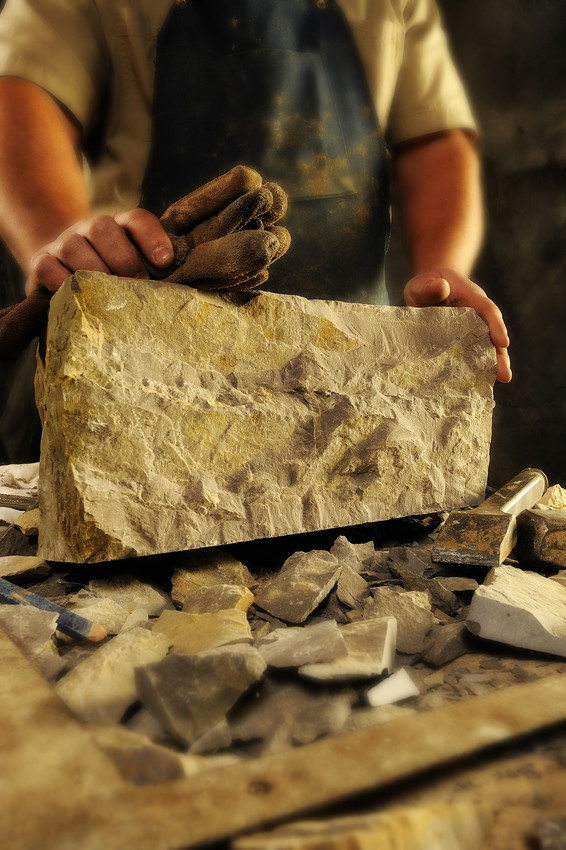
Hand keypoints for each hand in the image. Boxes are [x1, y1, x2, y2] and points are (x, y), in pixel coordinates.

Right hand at [25, 209, 173, 295]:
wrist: (65, 269)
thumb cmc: (111, 275)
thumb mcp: (133, 267)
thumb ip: (150, 270)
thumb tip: (170, 293)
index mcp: (119, 225)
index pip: (137, 219)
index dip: (152, 236)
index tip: (165, 262)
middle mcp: (89, 228)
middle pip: (103, 229)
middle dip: (124, 260)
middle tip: (138, 286)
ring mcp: (63, 243)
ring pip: (75, 247)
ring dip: (95, 273)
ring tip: (111, 297)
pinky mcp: (41, 262)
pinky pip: (48, 268)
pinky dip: (64, 284)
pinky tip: (81, 299)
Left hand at [404, 268, 510, 383]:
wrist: (426, 292)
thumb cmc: (425, 287)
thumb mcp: (422, 284)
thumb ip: (429, 286)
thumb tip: (441, 288)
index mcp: (471, 298)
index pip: (487, 310)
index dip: (497, 326)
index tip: (503, 342)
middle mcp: (477, 316)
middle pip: (492, 334)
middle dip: (499, 354)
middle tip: (505, 374)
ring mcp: (471, 330)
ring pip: (485, 348)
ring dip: (492, 364)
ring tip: (500, 380)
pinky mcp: (462, 342)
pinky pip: (471, 355)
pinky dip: (475, 368)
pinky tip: (476, 382)